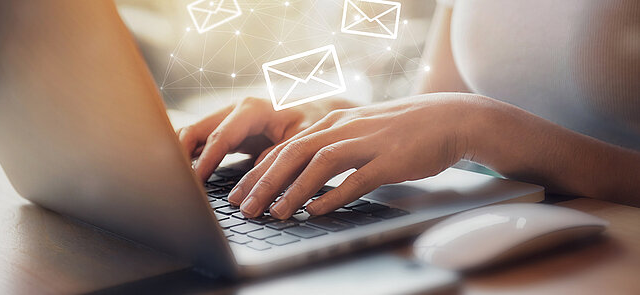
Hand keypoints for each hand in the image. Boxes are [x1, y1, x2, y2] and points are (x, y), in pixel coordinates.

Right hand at [177, 97, 356, 180]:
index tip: (195, 182)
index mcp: (253, 109)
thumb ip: (280, 156)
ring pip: (194, 135)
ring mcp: (229, 120)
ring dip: (182, 156)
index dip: (206, 160)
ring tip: (174, 181)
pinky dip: (191, 157)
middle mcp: (236, 110)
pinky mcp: (229, 131)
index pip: (220, 136)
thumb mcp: (303, 139)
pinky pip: (202, 142)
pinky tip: (185, 177)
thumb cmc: (314, 122)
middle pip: (196, 130)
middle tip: (174, 181)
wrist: (320, 110)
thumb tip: (257, 179)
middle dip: (181, 154)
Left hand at [229, 93, 487, 218]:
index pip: (285, 146)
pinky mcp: (389, 159)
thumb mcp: (358, 131)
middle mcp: (344, 128)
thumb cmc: (399, 130)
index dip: (258, 171)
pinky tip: (315, 211)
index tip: (238, 193)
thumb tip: (301, 177)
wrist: (446, 120)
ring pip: (319, 164)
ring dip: (293, 190)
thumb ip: (330, 147)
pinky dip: (332, 196)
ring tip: (275, 213)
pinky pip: (355, 179)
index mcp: (332, 121)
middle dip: (265, 181)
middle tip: (245, 207)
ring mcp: (366, 142)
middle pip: (294, 153)